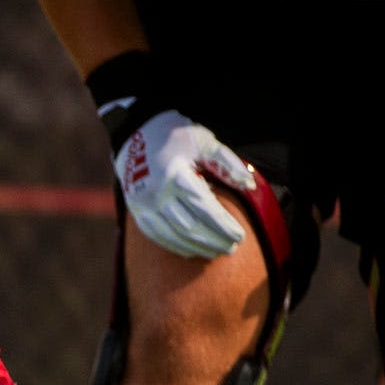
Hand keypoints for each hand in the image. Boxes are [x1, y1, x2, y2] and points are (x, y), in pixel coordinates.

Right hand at [113, 110, 258, 258]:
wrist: (134, 132)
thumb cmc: (174, 135)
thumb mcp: (203, 141)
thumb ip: (228, 163)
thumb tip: (250, 185)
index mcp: (175, 175)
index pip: (205, 209)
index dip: (224, 226)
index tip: (241, 235)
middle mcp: (157, 193)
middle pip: (191, 227)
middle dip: (214, 240)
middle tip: (233, 248)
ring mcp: (143, 204)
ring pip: (174, 236)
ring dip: (198, 248)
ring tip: (217, 252)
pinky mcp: (135, 210)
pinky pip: (156, 236)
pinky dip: (176, 246)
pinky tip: (192, 251)